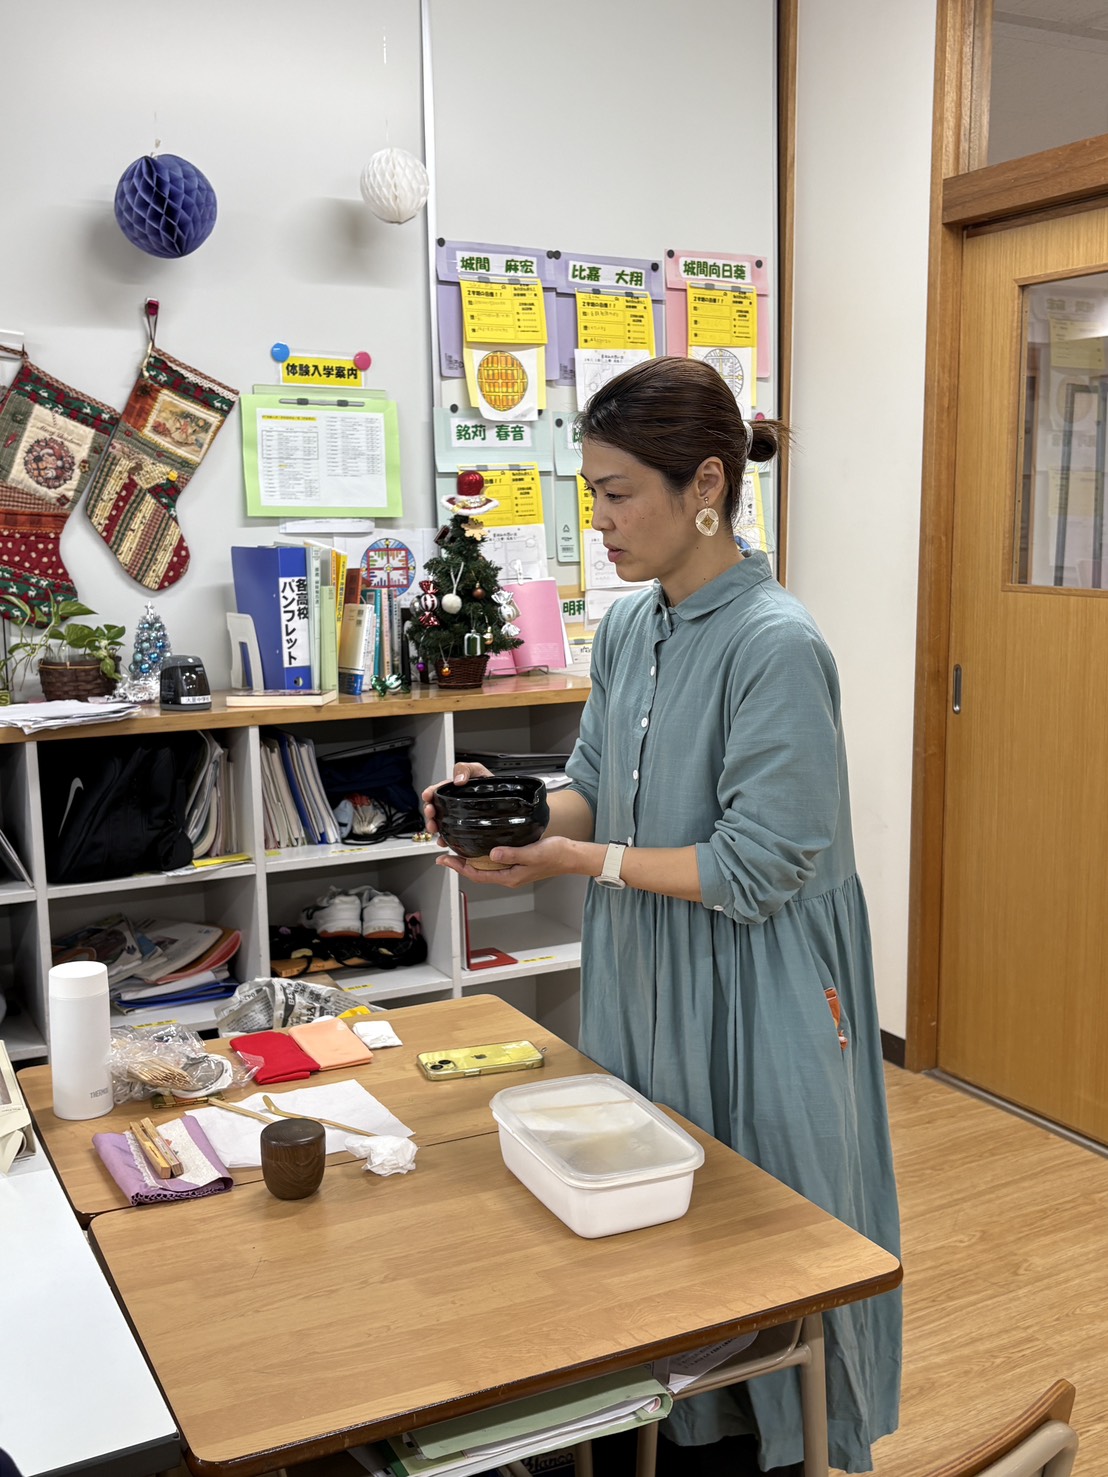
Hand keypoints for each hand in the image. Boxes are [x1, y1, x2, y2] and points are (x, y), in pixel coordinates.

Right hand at [420, 762, 494, 841]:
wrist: (507, 800)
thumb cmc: (490, 785)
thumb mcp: (477, 770)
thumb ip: (466, 769)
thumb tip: (458, 780)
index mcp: (453, 790)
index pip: (437, 791)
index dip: (429, 793)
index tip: (427, 795)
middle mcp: (452, 804)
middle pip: (434, 808)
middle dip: (429, 811)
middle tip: (430, 813)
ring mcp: (456, 817)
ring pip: (439, 822)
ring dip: (433, 826)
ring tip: (434, 828)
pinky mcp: (462, 829)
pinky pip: (449, 835)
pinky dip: (444, 839)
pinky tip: (443, 840)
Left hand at [436, 836, 576, 888]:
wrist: (571, 856)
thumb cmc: (556, 855)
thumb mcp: (532, 853)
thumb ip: (512, 854)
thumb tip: (492, 854)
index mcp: (510, 877)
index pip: (477, 875)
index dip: (459, 867)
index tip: (445, 859)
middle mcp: (508, 876)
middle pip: (477, 873)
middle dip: (459, 864)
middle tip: (444, 854)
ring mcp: (512, 870)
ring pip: (484, 868)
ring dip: (469, 860)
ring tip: (456, 851)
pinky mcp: (516, 862)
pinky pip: (494, 862)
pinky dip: (481, 856)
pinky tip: (478, 847)